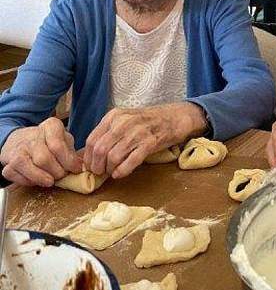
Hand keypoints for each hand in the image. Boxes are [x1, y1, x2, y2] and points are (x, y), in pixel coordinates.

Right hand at [0, 118, 82, 186]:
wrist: (20, 140)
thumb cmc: (47, 142)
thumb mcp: (63, 140)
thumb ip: (72, 152)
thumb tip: (79, 167)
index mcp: (50, 126)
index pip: (58, 146)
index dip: (69, 161)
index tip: (75, 169)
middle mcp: (32, 136)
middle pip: (45, 159)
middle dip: (57, 172)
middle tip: (62, 175)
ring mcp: (18, 149)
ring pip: (31, 167)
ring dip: (44, 178)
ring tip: (51, 180)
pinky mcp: (8, 163)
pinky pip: (18, 177)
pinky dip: (29, 181)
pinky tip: (36, 179)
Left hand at [83, 102, 206, 178]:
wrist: (173, 117)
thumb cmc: (146, 122)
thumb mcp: (124, 121)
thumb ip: (107, 134)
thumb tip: (88, 155)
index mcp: (114, 116)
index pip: (92, 140)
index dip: (88, 158)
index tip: (89, 167)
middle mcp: (123, 122)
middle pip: (100, 150)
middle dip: (97, 166)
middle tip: (100, 173)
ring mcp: (137, 132)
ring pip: (113, 156)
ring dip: (109, 169)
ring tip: (112, 172)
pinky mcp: (150, 143)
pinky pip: (131, 161)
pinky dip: (122, 171)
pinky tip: (120, 174)